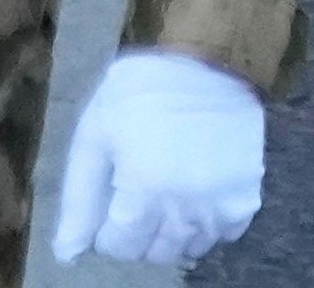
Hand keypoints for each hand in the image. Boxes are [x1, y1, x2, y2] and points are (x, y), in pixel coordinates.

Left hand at [54, 48, 263, 265]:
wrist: (210, 58)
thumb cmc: (143, 90)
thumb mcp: (96, 132)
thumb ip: (79, 198)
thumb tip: (67, 255)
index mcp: (144, 190)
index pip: (119, 247)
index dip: (108, 225)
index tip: (114, 195)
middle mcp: (185, 209)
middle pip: (153, 252)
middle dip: (138, 229)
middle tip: (139, 188)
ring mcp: (220, 208)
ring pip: (187, 249)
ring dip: (172, 228)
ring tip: (168, 185)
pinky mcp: (247, 200)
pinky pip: (221, 236)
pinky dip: (206, 222)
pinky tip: (197, 187)